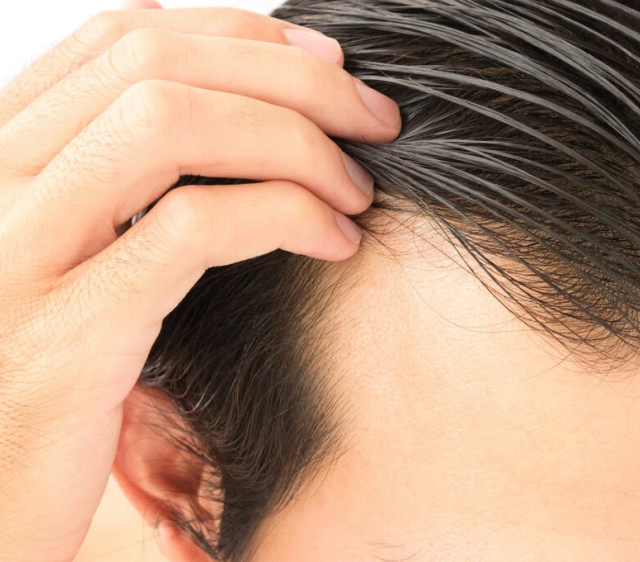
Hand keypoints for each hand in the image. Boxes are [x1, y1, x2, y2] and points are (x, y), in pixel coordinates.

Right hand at [0, 5, 399, 560]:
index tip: (328, 65)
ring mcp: (16, 254)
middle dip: (294, 81)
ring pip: (171, 124)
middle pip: (159, 66)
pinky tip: (336, 244)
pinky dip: (287, 215)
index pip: (123, 36)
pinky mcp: (64, 337)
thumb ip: (123, 175)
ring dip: (295, 142)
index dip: (241, 34)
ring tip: (358, 188)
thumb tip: (231, 92)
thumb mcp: (72, 254)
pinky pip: (193, 227)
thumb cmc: (46, 377)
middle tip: (375, 121)